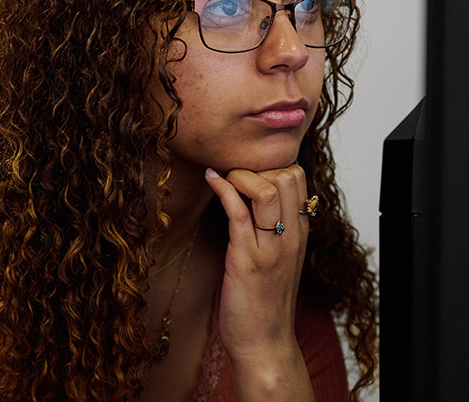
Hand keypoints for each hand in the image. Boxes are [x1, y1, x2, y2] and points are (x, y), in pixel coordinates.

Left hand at [205, 165, 314, 399]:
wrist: (265, 344)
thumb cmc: (267, 300)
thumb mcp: (281, 256)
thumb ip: (276, 226)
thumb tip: (252, 193)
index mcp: (300, 233)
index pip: (298, 178)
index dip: (272, 166)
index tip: (249, 172)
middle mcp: (291, 236)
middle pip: (287, 176)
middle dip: (257, 167)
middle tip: (236, 177)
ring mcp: (271, 248)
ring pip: (266, 190)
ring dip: (240, 176)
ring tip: (224, 179)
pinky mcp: (247, 260)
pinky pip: (237, 214)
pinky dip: (222, 189)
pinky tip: (211, 180)